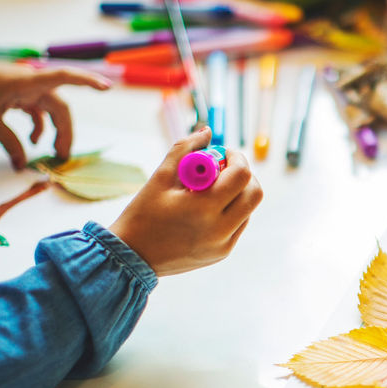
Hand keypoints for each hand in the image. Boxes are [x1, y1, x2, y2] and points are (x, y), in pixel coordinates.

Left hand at [0, 56, 110, 169]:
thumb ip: (10, 143)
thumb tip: (22, 165)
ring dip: (53, 131)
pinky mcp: (16, 94)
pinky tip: (32, 142)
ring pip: (50, 110)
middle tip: (62, 156)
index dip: (87, 82)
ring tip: (51, 153)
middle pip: (60, 107)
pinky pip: (36, 110)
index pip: (64, 78)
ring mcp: (24, 88)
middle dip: (65, 132)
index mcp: (27, 82)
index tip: (107, 89)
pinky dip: (38, 126)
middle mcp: (30, 83)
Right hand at [109, 129, 262, 276]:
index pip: (241, 176)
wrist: (132, 257)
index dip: (236, 158)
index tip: (222, 153)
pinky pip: (239, 224)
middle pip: (254, 193)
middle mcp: (220, 230)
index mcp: (204, 209)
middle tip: (223, 169)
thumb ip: (185, 149)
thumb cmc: (143, 214)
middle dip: (243, 175)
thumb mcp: (160, 177)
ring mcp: (223, 244)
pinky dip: (231, 210)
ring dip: (238, 193)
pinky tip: (208, 207)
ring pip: (249, 209)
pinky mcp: (223, 253)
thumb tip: (207, 131)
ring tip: (210, 190)